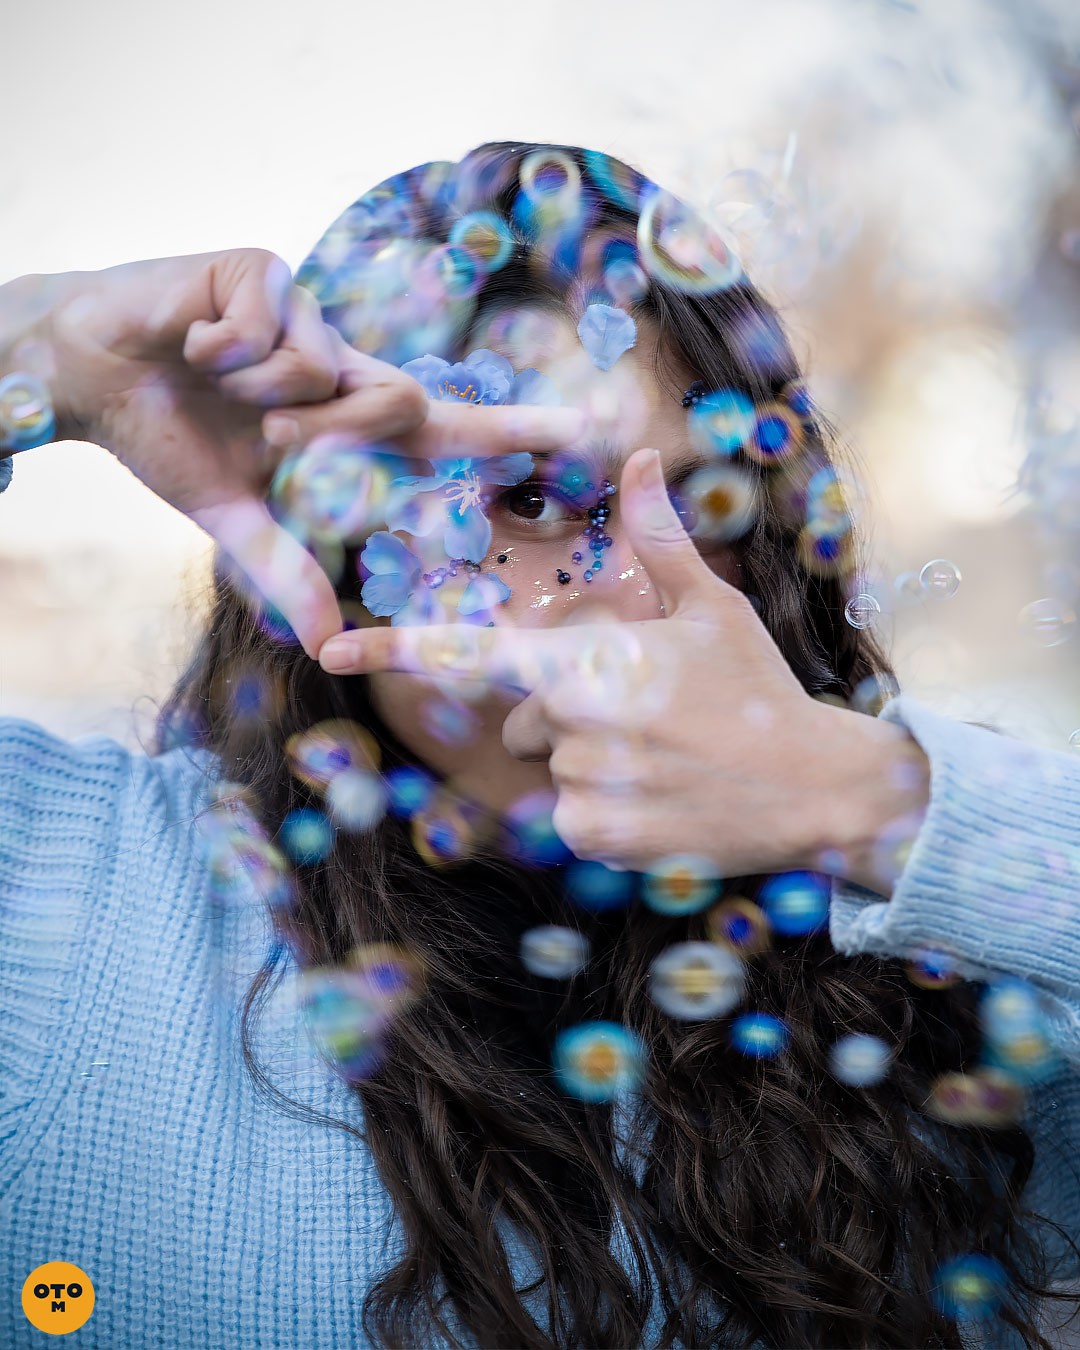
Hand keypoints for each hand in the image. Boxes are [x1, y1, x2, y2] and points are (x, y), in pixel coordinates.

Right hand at [39, 250, 582, 657]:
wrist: (88, 372)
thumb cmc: (170, 434)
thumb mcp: (232, 514)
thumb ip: (284, 570)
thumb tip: (327, 644)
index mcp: (343, 419)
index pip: (445, 430)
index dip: (514, 432)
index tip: (587, 432)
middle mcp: (342, 365)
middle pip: (402, 404)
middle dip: (333, 437)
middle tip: (265, 439)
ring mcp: (309, 316)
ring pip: (330, 369)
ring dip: (266, 398)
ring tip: (215, 380)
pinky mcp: (264, 272)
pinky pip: (270, 327)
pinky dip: (223, 350)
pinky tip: (194, 342)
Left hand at [315, 446, 928, 883]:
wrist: (816, 786)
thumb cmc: (758, 689)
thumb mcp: (711, 608)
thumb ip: (658, 538)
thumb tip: (638, 457)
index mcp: (589, 661)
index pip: (472, 652)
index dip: (395, 649)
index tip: (329, 650)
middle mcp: (574, 725)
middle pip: (525, 719)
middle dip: (567, 715)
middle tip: (648, 717)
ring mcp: (583, 788)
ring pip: (552, 770)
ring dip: (592, 764)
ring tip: (664, 759)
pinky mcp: (598, 841)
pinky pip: (572, 819)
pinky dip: (607, 811)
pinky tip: (663, 799)